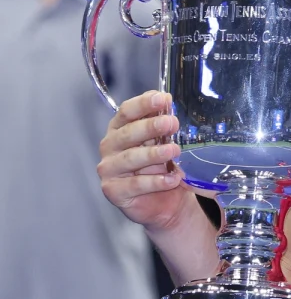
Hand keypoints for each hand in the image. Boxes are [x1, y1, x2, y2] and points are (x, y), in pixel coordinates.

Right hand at [96, 90, 187, 232]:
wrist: (166, 199)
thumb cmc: (163, 165)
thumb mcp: (165, 142)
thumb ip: (164, 125)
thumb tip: (170, 103)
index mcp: (121, 128)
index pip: (127, 111)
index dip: (144, 103)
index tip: (163, 98)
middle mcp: (110, 146)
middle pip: (128, 133)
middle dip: (151, 126)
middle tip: (171, 123)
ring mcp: (109, 169)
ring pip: (131, 158)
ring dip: (154, 154)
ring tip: (174, 151)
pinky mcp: (113, 190)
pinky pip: (135, 184)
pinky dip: (156, 181)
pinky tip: (172, 179)